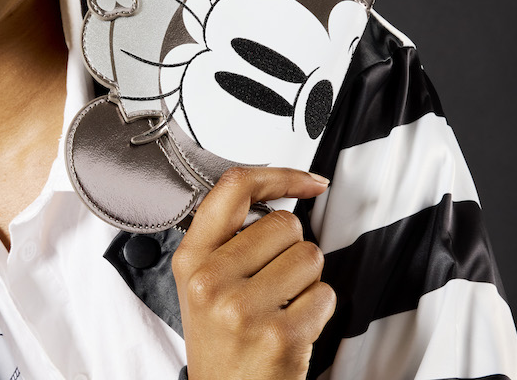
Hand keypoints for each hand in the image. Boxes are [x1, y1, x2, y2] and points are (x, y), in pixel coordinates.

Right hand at [172, 167, 335, 379]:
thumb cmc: (221, 341)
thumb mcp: (202, 282)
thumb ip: (227, 237)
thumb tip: (280, 194)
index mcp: (192, 258)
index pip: (234, 189)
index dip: (278, 175)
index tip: (306, 181)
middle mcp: (211, 280)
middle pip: (285, 222)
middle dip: (293, 247)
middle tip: (274, 279)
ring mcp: (244, 309)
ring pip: (310, 255)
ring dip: (307, 279)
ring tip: (282, 304)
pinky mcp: (279, 336)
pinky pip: (325, 294)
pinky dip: (319, 308)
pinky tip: (293, 326)